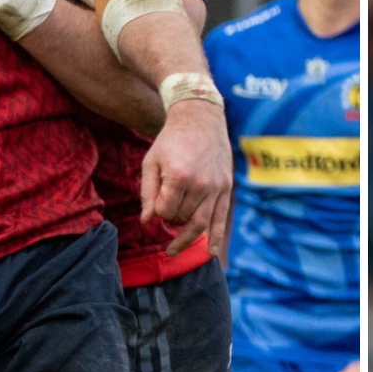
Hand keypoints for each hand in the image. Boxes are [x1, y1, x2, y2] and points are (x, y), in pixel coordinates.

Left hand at [140, 99, 232, 256]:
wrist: (200, 118)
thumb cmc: (171, 140)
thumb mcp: (152, 162)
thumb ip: (148, 193)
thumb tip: (147, 222)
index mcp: (179, 176)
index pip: (165, 212)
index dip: (158, 211)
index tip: (157, 202)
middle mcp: (200, 184)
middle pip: (182, 218)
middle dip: (171, 218)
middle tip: (167, 209)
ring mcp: (216, 187)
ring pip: (201, 223)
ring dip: (187, 235)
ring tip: (176, 247)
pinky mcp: (226, 188)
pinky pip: (222, 218)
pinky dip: (217, 237)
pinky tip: (213, 253)